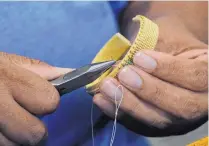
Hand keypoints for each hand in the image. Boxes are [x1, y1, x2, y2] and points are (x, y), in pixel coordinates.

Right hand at [0, 52, 70, 145]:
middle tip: (23, 116)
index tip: (36, 98)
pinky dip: (5, 140)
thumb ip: (40, 71)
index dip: (46, 101)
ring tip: (6, 121)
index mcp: (10, 79)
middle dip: (35, 127)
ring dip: (17, 137)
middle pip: (35, 133)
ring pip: (17, 145)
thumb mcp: (8, 63)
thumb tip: (69, 73)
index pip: (50, 101)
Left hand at [93, 15, 207, 135]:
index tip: (139, 57)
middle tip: (123, 74)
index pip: (197, 76)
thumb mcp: (167, 38)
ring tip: (107, 87)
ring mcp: (179, 119)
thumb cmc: (168, 43)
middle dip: (149, 90)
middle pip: (181, 106)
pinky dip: (118, 112)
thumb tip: (120, 60)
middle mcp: (200, 103)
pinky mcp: (159, 127)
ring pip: (159, 120)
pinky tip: (101, 100)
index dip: (168, 69)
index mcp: (208, 74)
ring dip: (130, 104)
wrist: (168, 56)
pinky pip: (140, 125)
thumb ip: (150, 47)